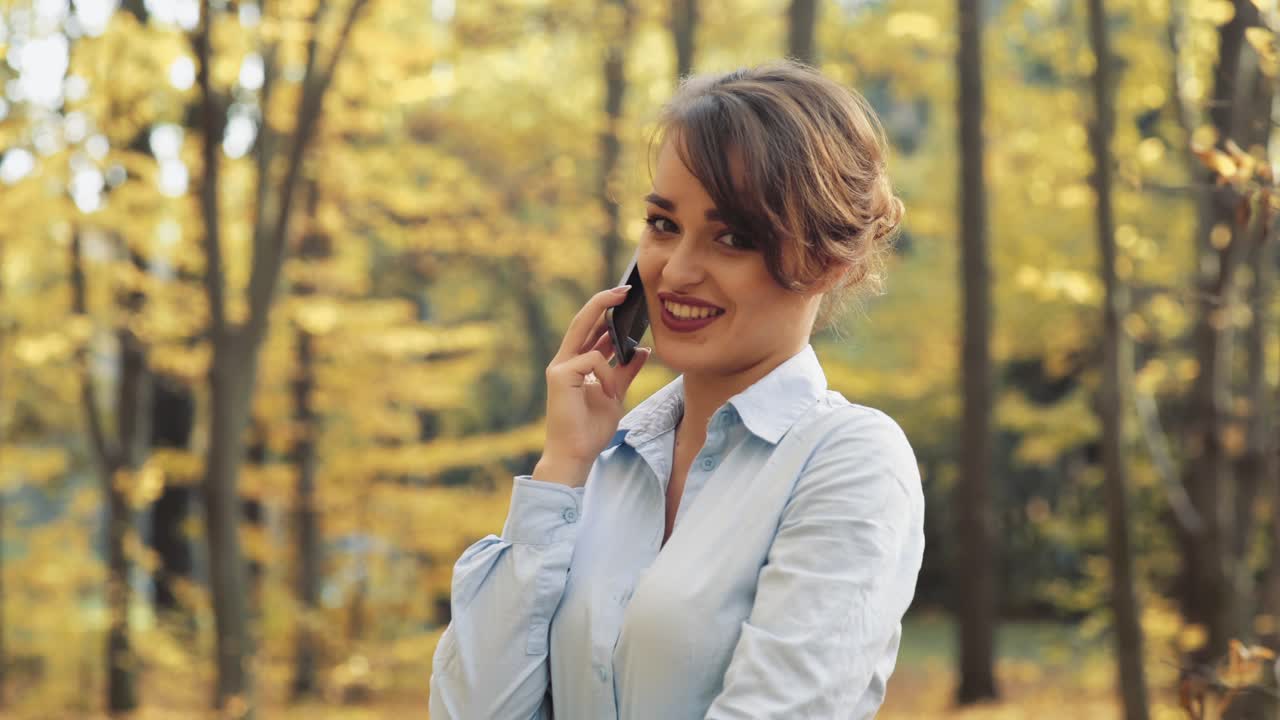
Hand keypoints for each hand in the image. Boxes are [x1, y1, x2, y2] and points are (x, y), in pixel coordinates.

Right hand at [540, 285, 651, 468]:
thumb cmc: (591, 429)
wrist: (576, 455)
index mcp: (575, 364)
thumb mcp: (615, 394)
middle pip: (583, 320)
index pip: (589, 329)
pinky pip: (593, 359)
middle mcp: (564, 361)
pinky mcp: (560, 374)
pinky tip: (607, 395)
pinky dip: (607, 375)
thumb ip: (625, 370)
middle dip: (603, 301)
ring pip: (588, 334)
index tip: (624, 297)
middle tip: (626, 290)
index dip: (605, 310)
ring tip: (614, 387)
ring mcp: (559, 367)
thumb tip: (642, 349)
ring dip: (612, 350)